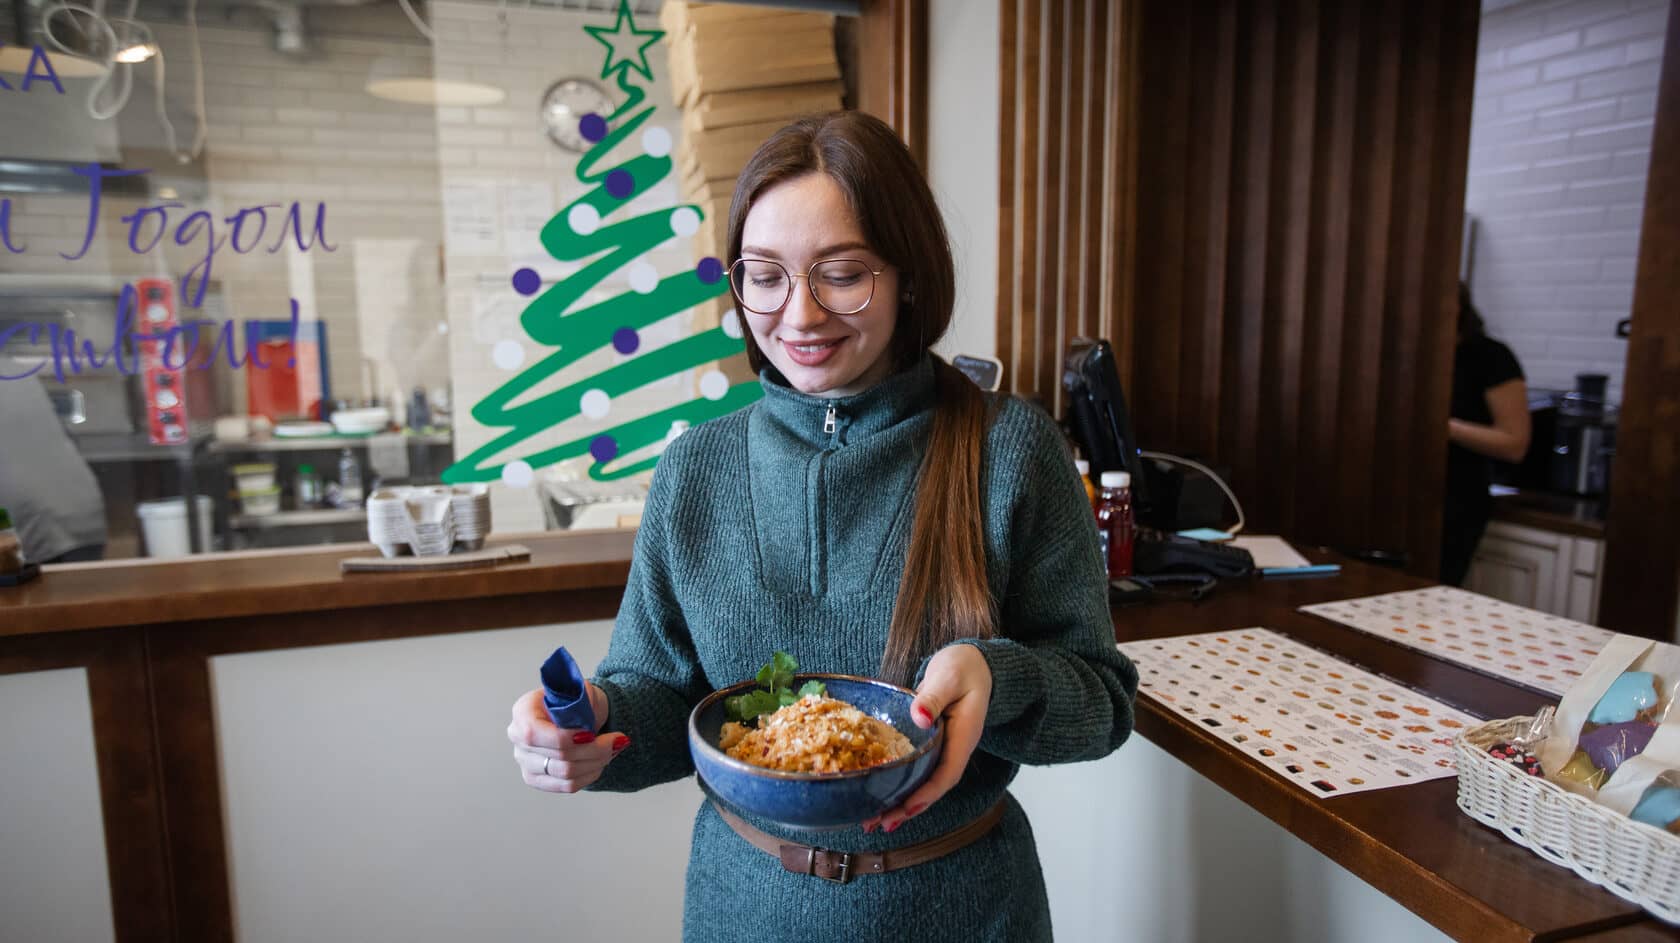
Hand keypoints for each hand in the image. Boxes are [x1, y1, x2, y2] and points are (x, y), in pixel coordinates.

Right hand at [507, 683, 628, 793]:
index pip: (534, 733)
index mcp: (523, 711)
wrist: (577, 714)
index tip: (591, 734)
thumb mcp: (581, 690)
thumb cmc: (576, 701)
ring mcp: (525, 761)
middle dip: (594, 749)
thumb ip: (583, 698)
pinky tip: (600, 762)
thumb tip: (587, 715)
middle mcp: (517, 737)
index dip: (565, 738)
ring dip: (596, 762)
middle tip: (617, 739)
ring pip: (566, 774)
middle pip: (558, 756)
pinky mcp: (537, 779)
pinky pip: (567, 786)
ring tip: (612, 749)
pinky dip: (590, 774)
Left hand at [862, 644, 991, 833]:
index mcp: (964, 737)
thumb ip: (934, 696)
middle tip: (879, 824)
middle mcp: (954, 748)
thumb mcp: (949, 676)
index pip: (947, 773)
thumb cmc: (963, 667)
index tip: (905, 807)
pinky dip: (898, 783)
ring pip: (922, 782)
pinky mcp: (930, 744)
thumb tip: (920, 717)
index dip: (927, 794)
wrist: (973, 663)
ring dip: (900, 802)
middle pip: (932, 786)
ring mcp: (943, 748)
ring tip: (872, 820)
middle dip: (907, 808)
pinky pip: (915, 769)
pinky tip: (878, 793)